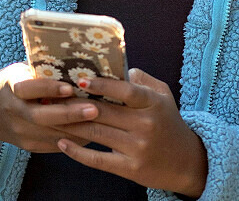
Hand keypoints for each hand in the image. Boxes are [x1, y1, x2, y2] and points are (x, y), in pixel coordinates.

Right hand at [0, 62, 99, 155]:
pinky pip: (53, 145)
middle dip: (70, 114)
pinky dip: (74, 140)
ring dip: (77, 130)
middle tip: (95, 109)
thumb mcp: (21, 71)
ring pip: (51, 134)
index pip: (28, 89)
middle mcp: (13, 112)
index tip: (70, 87)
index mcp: (10, 87)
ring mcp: (19, 132)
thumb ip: (43, 71)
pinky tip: (93, 134)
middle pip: (41, 117)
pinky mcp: (28, 145)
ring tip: (101, 123)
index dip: (48, 89)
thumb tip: (80, 63)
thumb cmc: (13, 83)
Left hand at [56, 68, 208, 196]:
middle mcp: (146, 125)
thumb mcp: (164, 96)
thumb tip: (118, 68)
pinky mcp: (130, 168)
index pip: (127, 91)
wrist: (186, 162)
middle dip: (77, 103)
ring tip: (52, 115)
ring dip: (72, 124)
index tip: (81, 79)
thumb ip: (143, 80)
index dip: (103, 85)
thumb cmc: (169, 123)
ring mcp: (138, 148)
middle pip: (105, 112)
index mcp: (154, 104)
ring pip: (97, 133)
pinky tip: (62, 143)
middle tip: (55, 95)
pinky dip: (77, 152)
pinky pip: (98, 159)